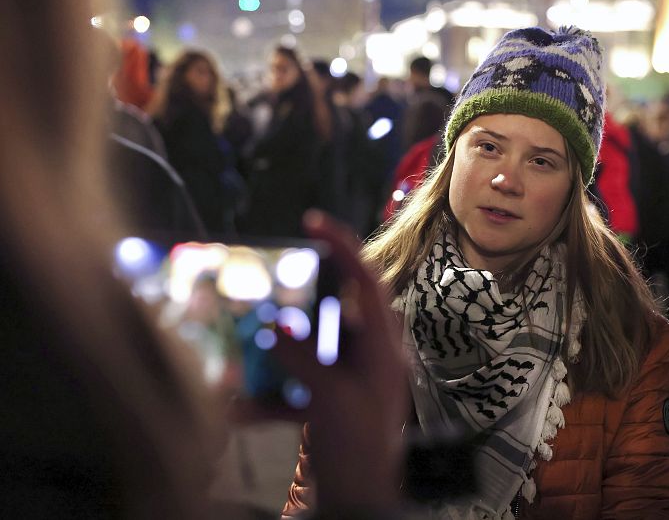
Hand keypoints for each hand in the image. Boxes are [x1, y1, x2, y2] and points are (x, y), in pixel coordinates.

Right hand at [273, 210, 408, 512]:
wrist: (358, 503)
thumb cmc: (358, 449)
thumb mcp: (331, 399)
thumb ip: (303, 358)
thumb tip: (275, 326)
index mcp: (383, 347)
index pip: (368, 282)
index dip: (344, 247)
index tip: (314, 221)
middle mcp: (367, 356)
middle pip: (332, 310)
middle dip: (296, 302)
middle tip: (268, 286)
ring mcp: (346, 378)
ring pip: (307, 347)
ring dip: (274, 353)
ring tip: (248, 344)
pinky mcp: (327, 400)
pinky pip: (294, 386)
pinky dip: (268, 396)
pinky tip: (240, 409)